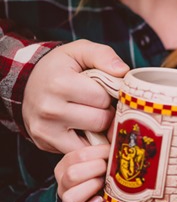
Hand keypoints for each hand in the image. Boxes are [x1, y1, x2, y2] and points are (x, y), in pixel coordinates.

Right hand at [23, 39, 128, 153]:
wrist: (28, 81)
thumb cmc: (60, 66)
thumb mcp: (80, 50)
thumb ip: (103, 55)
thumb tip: (123, 71)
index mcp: (59, 84)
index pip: (103, 98)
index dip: (108, 94)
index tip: (102, 89)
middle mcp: (49, 109)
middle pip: (100, 120)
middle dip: (105, 112)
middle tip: (98, 104)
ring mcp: (45, 130)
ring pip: (93, 139)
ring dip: (98, 129)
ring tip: (92, 115)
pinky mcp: (44, 143)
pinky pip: (79, 151)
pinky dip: (88, 143)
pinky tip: (85, 129)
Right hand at [54, 144, 109, 201]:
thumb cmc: (108, 179)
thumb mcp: (106, 160)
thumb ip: (108, 147)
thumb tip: (122, 129)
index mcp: (68, 166)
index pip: (77, 155)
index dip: (99, 152)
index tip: (113, 152)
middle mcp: (64, 184)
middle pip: (72, 174)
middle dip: (95, 170)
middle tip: (109, 170)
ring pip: (70, 197)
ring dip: (90, 189)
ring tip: (104, 187)